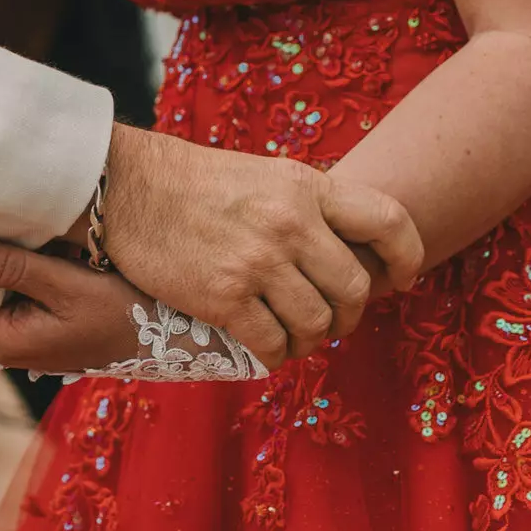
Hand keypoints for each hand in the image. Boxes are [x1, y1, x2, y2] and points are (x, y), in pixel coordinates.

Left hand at [0, 240, 152, 373]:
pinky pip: (11, 288)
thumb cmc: (126, 314)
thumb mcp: (67, 286)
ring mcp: (25, 335)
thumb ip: (9, 268)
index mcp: (4, 340)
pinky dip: (11, 262)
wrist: (178, 338)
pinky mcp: (41, 323)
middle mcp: (7, 344)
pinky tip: (21, 233)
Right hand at [81, 126, 424, 366]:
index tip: (399, 279)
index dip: (406, 258)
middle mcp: (291, 225)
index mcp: (307, 188)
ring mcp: (258, 264)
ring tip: (296, 335)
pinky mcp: (223, 298)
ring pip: (317, 323)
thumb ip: (308, 208)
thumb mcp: (265, 175)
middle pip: (354, 288)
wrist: (124, 188)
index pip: (388, 222)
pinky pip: (272, 345)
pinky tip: (266, 348)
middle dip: (350, 315)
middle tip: (333, 321)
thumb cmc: (193, 182)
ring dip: (312, 339)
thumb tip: (344, 253)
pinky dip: (276, 354)